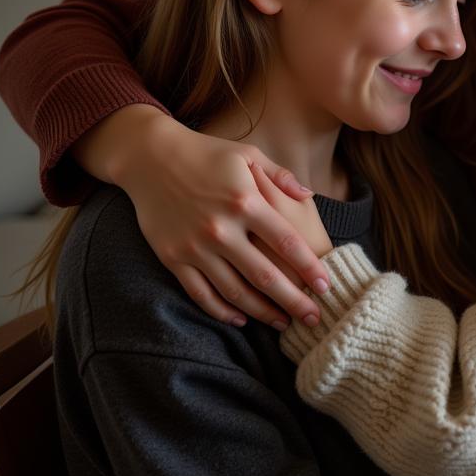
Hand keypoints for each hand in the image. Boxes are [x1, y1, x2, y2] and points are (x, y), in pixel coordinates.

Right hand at [102, 107, 330, 328]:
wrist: (150, 157)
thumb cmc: (206, 153)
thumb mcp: (248, 154)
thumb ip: (281, 176)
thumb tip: (309, 196)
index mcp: (245, 201)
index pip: (286, 242)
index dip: (309, 267)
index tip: (326, 286)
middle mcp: (222, 228)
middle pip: (265, 275)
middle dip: (294, 301)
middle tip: (315, 318)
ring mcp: (196, 246)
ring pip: (235, 291)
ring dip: (262, 312)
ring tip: (284, 323)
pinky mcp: (173, 257)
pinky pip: (201, 293)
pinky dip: (222, 311)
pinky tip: (242, 319)